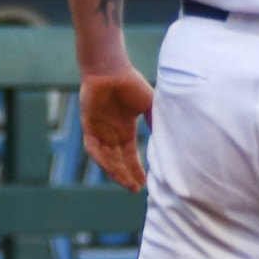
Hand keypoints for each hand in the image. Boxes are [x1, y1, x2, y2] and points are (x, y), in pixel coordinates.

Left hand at [81, 65, 153, 191]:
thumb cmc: (130, 83)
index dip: (136, 170)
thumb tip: (169, 138)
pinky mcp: (88, 125)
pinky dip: (101, 158)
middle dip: (126, 176)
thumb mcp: (149, 105)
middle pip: (118, 161)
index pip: (130, 156)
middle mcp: (111, 134)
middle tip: (135, 190)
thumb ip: (156, 121)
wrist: (111, 69)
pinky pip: (93, 147)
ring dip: (114, 171)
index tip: (144, 184)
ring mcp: (99, 131)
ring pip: (106, 158)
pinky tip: (109, 167)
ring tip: (125, 182)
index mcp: (125, 130)